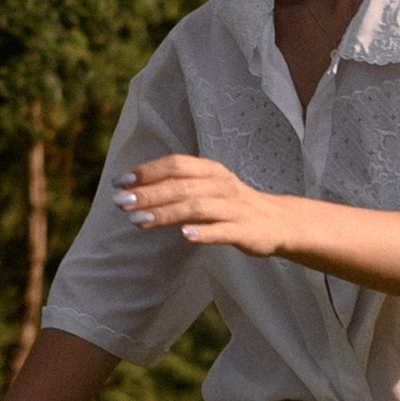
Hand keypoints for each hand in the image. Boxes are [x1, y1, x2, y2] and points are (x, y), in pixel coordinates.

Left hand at [114, 153, 294, 255]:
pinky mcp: (245, 230)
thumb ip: (177, 186)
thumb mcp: (207, 187)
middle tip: (120, 202)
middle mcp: (221, 185)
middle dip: (148, 193)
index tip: (121, 182)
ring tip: (138, 221)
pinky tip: (184, 236)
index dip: (147, 171)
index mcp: (210, 170)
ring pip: (197, 207)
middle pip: (181, 186)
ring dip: (165, 213)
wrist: (278, 222)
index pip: (175, 164)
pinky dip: (203, 233)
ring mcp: (234, 207)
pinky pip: (222, 230)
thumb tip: (134, 189)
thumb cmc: (232, 205)